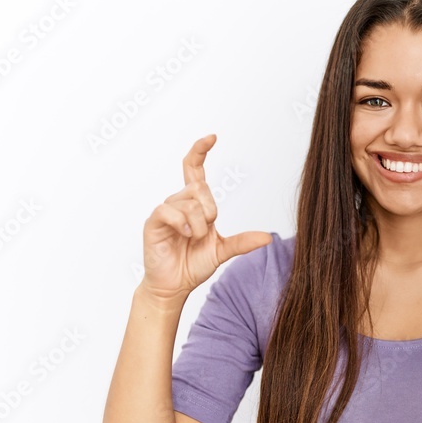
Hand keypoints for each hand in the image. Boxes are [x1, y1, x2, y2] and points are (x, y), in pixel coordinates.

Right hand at [140, 134, 271, 302]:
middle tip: (205, 231)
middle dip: (210, 210)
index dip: (200, 151)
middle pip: (199, 187)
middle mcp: (178, 203)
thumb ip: (243, 242)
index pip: (194, 169)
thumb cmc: (193, 265)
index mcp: (194, 205)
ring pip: (189, 201)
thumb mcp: (223, 251)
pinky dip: (183, 224)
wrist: (175, 285)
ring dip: (198, 223)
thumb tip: (268, 237)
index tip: (212, 137)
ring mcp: (165, 211)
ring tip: (193, 238)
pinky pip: (170, 211)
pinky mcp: (153, 222)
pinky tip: (185, 235)